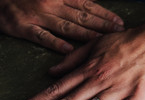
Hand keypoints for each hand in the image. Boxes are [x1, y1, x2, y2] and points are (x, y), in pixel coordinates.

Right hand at [0, 0, 123, 52]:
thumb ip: (72, 0)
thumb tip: (93, 6)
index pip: (89, 6)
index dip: (105, 15)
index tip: (120, 23)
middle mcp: (53, 4)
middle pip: (82, 17)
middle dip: (102, 25)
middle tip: (118, 35)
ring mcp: (39, 16)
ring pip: (67, 27)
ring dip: (86, 35)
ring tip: (101, 42)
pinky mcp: (24, 27)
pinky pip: (42, 36)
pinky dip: (56, 43)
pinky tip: (69, 50)